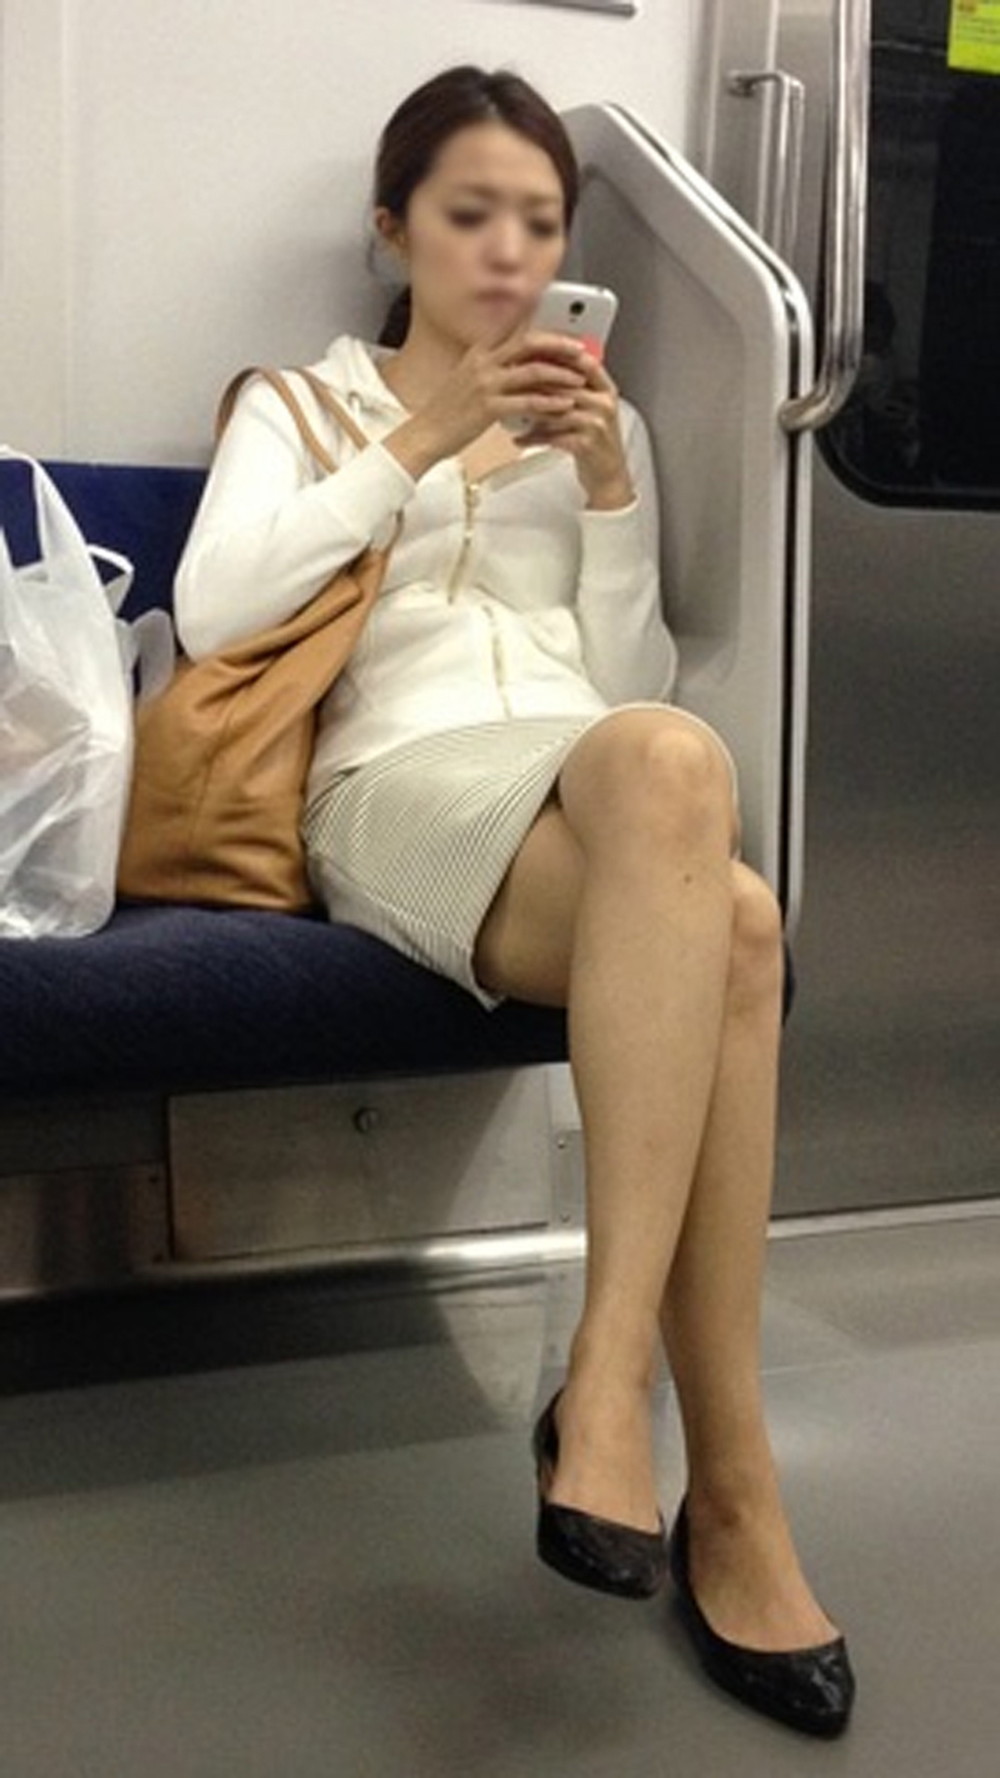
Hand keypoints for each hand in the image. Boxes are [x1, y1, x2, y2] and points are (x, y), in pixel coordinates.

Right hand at [385, 328, 588, 475]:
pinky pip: (527, 402)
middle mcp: (482, 362)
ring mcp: (485, 385)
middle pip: (529, 342)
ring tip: (579, 379)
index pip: (514, 328)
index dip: (542, 326)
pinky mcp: (489, 409)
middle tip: (581, 351)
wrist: (425, 434)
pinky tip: (564, 406)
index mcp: (478, 351)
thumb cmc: (447, 411)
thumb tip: (516, 361)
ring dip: (560, 375)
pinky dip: (550, 403)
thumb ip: (491, 365)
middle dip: (559, 345)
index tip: (564, 329)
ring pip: (533, 371)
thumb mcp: (467, 377)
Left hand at [520, 351, 634, 509]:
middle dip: (535, 383)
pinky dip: (533, 438)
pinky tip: (518, 439)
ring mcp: (597, 424)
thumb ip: (574, 389)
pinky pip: (552, 436)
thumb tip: (541, 367)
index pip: (584, 362)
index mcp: (607, 390)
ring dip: (530, 410)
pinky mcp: (586, 445)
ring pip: (556, 409)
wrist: (608, 476)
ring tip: (508, 410)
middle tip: (510, 381)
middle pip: (565, 384)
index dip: (559, 355)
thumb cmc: (595, 441)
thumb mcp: (591, 409)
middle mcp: (604, 403)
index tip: (533, 354)